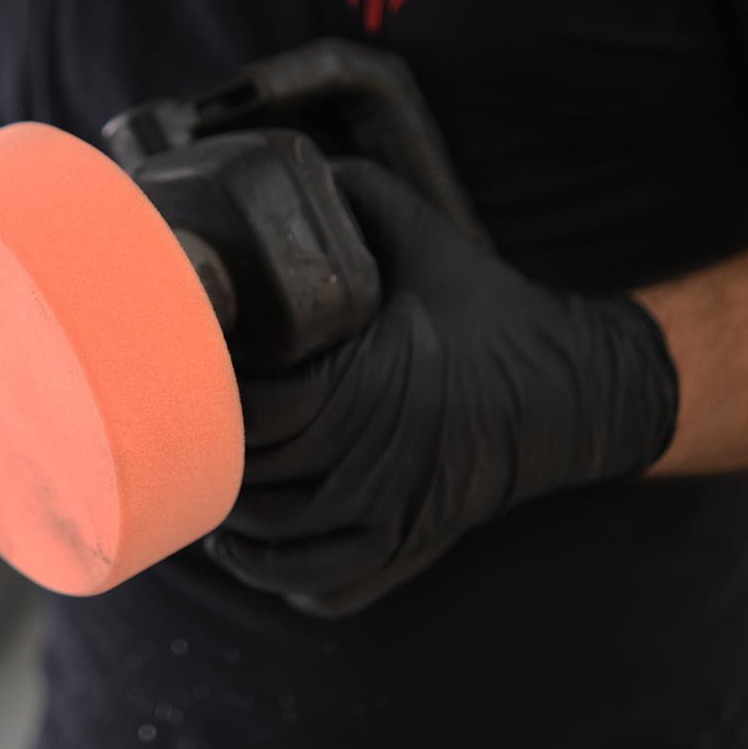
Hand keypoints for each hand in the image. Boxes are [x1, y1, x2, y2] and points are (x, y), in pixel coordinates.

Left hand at [204, 159, 678, 616]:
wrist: (573, 387)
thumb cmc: (485, 306)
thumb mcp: (423, 235)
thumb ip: (353, 197)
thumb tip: (283, 168)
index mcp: (372, 379)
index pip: (256, 404)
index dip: (210, 392)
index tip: (184, 368)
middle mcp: (377, 455)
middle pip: (252, 470)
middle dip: (205, 446)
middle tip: (174, 419)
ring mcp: (390, 510)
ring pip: (272, 530)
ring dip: (222, 508)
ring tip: (193, 473)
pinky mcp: (402, 546)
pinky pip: (315, 579)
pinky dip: (267, 568)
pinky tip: (235, 541)